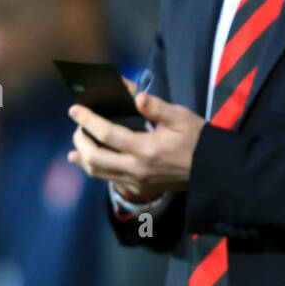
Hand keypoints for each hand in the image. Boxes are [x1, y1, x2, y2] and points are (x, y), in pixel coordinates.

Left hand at [66, 87, 205, 200]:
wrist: (210, 169)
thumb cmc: (197, 139)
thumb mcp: (181, 117)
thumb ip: (157, 107)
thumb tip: (136, 96)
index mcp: (147, 149)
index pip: (107, 134)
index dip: (88, 120)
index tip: (74, 110)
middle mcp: (137, 169)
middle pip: (94, 158)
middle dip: (80, 140)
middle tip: (77, 126)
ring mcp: (136, 182)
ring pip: (97, 172)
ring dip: (83, 157)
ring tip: (78, 143)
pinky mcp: (138, 188)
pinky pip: (108, 179)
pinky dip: (95, 168)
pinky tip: (88, 160)